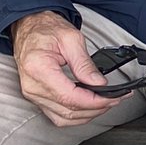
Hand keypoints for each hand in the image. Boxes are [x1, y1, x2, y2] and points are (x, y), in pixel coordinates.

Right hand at [11, 10, 128, 125]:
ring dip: (87, 114)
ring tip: (107, 103)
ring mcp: (32, 94)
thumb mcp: (71, 38)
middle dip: (96, 108)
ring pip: (63, 117)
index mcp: (39, 69)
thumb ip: (85, 63)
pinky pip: (57, 114)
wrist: (29, 27)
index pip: (70, 97)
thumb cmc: (47, 29)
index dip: (94, 101)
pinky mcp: (37, 96)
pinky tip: (90, 106)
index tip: (112, 98)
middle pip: (68, 111)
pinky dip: (76, 114)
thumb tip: (99, 83)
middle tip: (116, 99)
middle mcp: (33, 86)